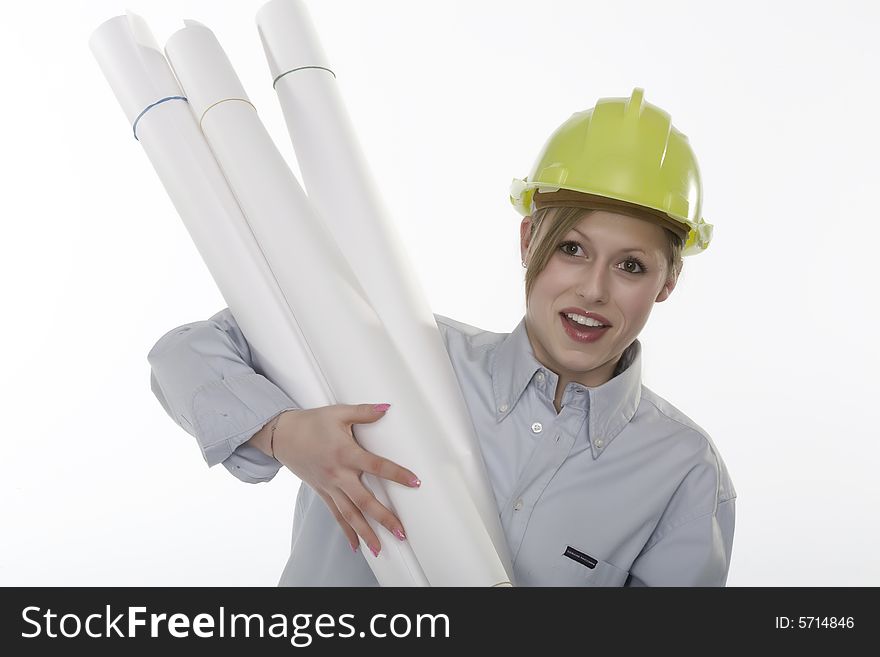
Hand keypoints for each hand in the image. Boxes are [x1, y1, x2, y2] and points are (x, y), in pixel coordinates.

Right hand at [269, 404, 419, 556]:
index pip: (376, 466)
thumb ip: (364, 412)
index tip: (415, 482)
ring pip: (350, 514)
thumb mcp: (338, 413)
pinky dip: (347, 531)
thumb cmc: (311, 423)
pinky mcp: (322, 493)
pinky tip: (357, 545)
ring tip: (380, 548)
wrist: (282, 435)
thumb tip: (386, 408)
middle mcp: (338, 474)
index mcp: (345, 453)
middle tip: (400, 532)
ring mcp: (329, 486)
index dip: (396, 474)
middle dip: (383, 518)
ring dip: (366, 532)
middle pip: (364, 501)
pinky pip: (336, 515)